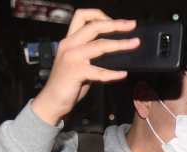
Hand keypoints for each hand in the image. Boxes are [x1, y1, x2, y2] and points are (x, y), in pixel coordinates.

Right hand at [31, 9, 139, 125]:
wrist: (52, 100)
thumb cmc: (68, 83)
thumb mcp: (79, 63)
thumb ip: (92, 55)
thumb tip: (116, 52)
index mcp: (69, 40)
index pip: (81, 16)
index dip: (99, 14)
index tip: (115, 21)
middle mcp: (69, 44)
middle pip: (94, 27)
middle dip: (116, 24)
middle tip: (132, 25)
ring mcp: (71, 57)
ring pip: (100, 45)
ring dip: (120, 44)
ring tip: (134, 44)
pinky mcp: (75, 71)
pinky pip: (99, 71)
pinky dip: (113, 73)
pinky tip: (123, 74)